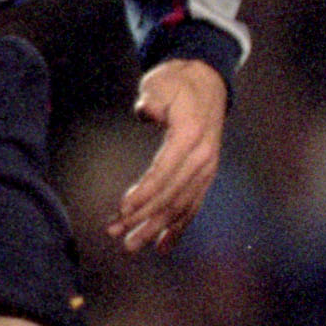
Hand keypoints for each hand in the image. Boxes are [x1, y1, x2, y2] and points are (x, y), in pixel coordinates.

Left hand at [108, 58, 227, 252]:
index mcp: (191, 136)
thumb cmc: (178, 82)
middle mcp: (204, 157)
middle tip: (117, 236)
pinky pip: (193, 204)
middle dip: (144, 217)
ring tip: (132, 245)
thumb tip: (146, 112)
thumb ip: (154, 99)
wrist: (208, 81)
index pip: (165, 171)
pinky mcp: (205, 174)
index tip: (122, 210)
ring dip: (157, 227)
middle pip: (173, 195)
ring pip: (183, 205)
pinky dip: (179, 226)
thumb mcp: (162, 83)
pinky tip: (163, 244)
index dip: (145, 193)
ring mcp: (208, 167)